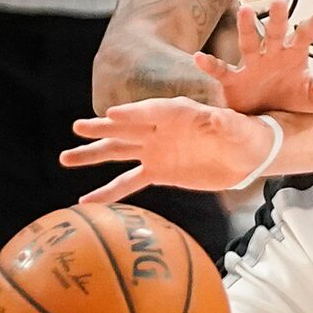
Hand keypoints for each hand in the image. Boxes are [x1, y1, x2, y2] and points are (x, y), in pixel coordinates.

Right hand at [64, 96, 275, 203]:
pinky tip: (88, 201)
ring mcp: (156, 151)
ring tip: (66, 158)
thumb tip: (215, 120)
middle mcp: (160, 129)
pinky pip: (129, 183)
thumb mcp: (235, 126)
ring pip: (119, 152)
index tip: (112, 116)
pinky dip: (109, 192)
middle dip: (102, 129)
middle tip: (78, 128)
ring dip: (93, 155)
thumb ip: (222, 124)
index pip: (151, 111)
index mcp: (177, 112)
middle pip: (126, 128)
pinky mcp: (158, 172)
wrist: (247, 155)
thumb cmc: (243, 133)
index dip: (133, 114)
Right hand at [191, 0, 312, 118]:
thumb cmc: (293, 102)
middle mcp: (272, 55)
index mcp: (293, 55)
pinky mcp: (234, 81)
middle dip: (277, 18)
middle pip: (274, 32)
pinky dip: (210, 64)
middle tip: (279, 2)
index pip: (306, 36)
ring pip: (248, 43)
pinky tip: (198, 57)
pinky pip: (221, 70)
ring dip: (246, 28)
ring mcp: (251, 65)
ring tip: (243, 11)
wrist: (269, 123)